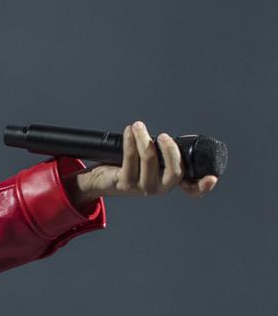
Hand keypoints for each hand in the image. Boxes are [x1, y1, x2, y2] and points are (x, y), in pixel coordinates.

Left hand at [76, 121, 218, 199]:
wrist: (103, 178)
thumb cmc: (131, 166)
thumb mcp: (154, 161)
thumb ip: (167, 153)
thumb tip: (185, 138)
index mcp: (171, 182)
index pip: (192, 189)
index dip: (203, 186)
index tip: (211, 178)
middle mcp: (160, 188)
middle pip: (174, 171)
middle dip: (170, 150)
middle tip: (163, 135)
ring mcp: (142, 187)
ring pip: (149, 160)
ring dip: (144, 138)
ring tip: (138, 126)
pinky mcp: (125, 182)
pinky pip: (130, 158)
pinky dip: (130, 141)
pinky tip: (129, 131)